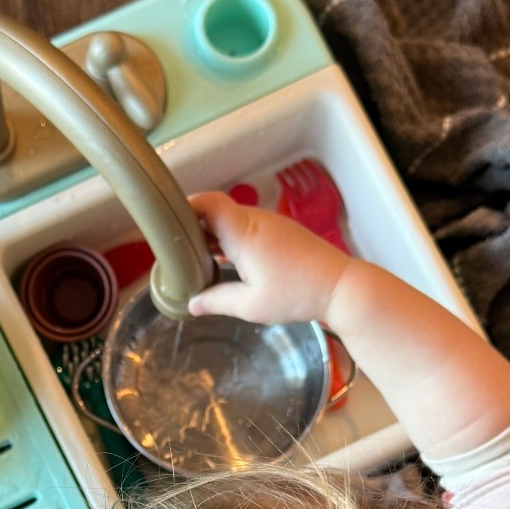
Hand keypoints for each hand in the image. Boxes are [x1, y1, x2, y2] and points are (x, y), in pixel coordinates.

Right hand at [186, 192, 347, 324]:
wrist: (340, 287)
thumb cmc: (297, 294)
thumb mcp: (250, 305)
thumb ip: (216, 301)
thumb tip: (192, 304)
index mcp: (243, 233)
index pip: (208, 202)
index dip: (186, 206)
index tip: (169, 223)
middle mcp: (255, 221)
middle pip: (216, 211)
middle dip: (194, 227)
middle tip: (176, 250)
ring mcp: (270, 224)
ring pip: (231, 220)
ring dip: (213, 235)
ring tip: (197, 260)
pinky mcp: (280, 232)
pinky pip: (247, 228)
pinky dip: (231, 240)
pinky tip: (225, 262)